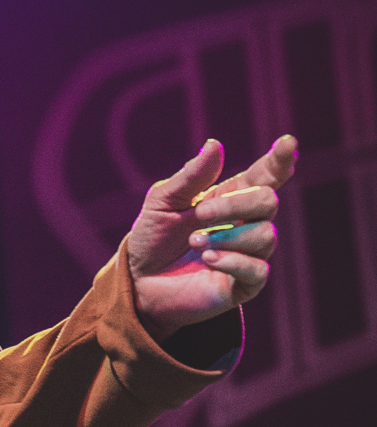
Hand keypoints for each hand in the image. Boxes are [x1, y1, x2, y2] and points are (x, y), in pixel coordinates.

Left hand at [128, 135, 296, 341]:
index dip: (280, 160)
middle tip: (199, 214)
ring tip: (194, 242)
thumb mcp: (162, 203)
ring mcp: (249, 253)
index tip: (288, 142)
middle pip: (267, 200)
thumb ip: (190, 177)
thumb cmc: (153, 238)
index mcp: (230, 197)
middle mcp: (246, 223)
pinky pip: (258, 269)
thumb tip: (214, 144)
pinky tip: (208, 258)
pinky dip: (232, 260)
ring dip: (227, 236)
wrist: (138, 282)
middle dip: (234, 205)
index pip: (266, 176)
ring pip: (265, 235)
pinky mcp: (245, 284)